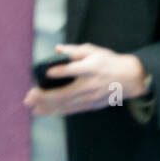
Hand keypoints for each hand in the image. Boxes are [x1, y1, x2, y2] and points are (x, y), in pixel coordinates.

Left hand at [23, 43, 147, 116]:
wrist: (130, 78)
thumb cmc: (110, 62)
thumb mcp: (95, 51)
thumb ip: (75, 50)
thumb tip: (57, 49)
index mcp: (92, 68)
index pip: (74, 70)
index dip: (59, 72)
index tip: (47, 73)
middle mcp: (90, 84)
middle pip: (65, 93)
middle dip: (45, 96)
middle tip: (29, 96)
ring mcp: (90, 97)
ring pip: (66, 104)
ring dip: (47, 106)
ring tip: (32, 107)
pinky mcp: (91, 105)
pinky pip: (71, 110)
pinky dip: (57, 111)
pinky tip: (45, 111)